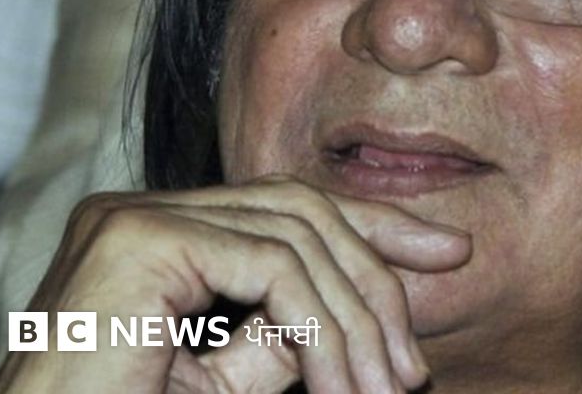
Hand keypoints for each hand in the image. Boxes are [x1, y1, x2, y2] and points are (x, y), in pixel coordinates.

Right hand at [0, 176, 471, 393]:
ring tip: (385, 390)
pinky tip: (339, 386)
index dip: (373, 225)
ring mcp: (137, 217)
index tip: (444, 253)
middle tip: (414, 368)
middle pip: (301, 209)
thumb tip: (359, 315)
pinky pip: (272, 266)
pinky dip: (321, 328)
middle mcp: (145, 211)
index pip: (287, 206)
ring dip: (356, 318)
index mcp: (162, 234)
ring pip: (297, 234)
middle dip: (377, 274)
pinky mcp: (138, 239)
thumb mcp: (225, 379)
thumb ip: (284, 335)